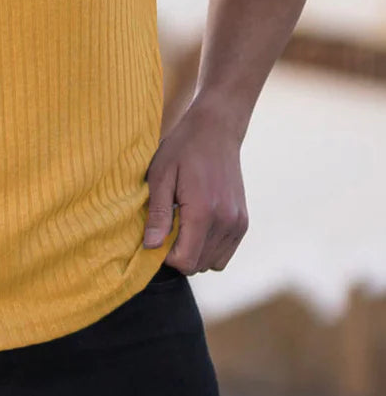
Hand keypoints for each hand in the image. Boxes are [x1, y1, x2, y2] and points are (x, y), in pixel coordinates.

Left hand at [142, 103, 249, 274]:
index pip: (186, 261)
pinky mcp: (243, 221)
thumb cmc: (182, 148)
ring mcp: (238, 223)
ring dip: (194, 252)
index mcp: (203, 212)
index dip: (166, 256)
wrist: (216, 130)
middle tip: (167, 227)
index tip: (156, 235)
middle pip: (199, 264)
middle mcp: (226, 222)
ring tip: (181, 224)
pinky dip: (209, 247)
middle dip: (178, 254)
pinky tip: (196, 224)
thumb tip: (151, 245)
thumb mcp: (160, 175)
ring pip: (213, 262)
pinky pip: (225, 252)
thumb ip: (158, 213)